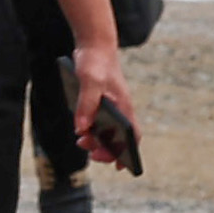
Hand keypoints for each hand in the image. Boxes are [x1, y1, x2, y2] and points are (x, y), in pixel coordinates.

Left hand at [72, 49, 138, 171]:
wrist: (92, 45)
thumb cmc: (95, 62)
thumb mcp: (90, 82)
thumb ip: (86, 105)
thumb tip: (82, 129)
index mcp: (123, 106)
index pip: (132, 135)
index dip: (130, 152)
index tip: (122, 167)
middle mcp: (119, 108)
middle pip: (118, 137)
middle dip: (106, 150)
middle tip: (91, 154)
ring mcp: (109, 106)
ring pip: (106, 131)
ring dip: (96, 140)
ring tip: (81, 142)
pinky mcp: (98, 102)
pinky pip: (96, 121)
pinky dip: (90, 129)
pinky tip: (80, 131)